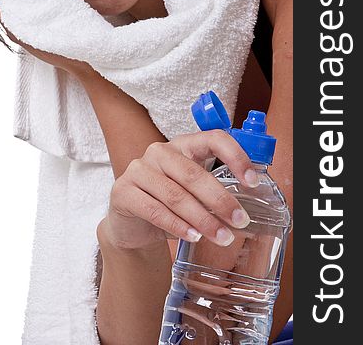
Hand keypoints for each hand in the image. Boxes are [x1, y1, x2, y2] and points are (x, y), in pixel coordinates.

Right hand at [101, 130, 259, 251]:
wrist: (130, 224)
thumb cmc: (166, 204)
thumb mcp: (191, 192)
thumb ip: (213, 192)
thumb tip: (246, 210)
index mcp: (182, 145)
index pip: (213, 138)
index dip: (235, 156)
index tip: (252, 181)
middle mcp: (159, 152)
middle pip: (194, 173)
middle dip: (221, 199)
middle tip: (240, 221)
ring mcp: (139, 170)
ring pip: (176, 195)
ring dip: (202, 219)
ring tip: (222, 236)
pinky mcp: (123, 191)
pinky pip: (155, 210)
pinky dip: (177, 226)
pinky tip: (193, 237)